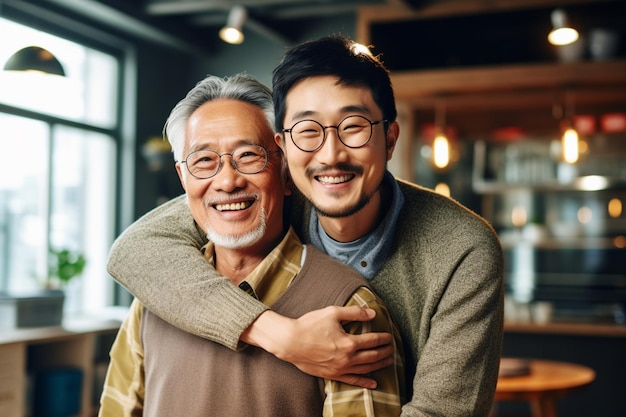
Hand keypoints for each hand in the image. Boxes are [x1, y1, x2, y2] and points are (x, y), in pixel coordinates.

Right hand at [242, 306, 393, 387]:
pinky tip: (374, 383)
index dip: (383, 338)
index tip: (390, 336)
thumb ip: (354, 313)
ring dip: (379, 365)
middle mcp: (347, 358)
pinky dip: (365, 382)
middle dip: (385, 352)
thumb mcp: (332, 313)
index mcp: (348, 342)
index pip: (372, 340)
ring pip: (366, 369)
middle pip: (372, 356)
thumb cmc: (309, 325)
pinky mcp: (332, 375)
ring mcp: (340, 369)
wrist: (289, 342)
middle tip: (392, 348)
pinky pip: (352, 381)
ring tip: (388, 361)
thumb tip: (372, 313)